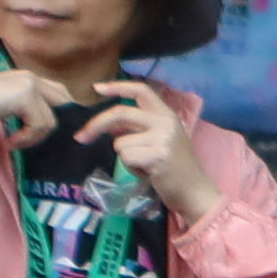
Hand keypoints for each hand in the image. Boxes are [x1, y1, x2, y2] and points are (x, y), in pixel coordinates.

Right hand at [0, 62, 72, 143]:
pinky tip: (9, 140)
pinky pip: (39, 126)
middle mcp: (31, 77)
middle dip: (52, 124)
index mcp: (26, 77)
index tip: (42, 133)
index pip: (60, 94)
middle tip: (31, 139)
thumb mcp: (5, 104)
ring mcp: (29, 84)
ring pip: (51, 120)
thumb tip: (51, 125)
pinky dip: (26, 138)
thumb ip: (26, 107)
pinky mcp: (25, 97)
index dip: (58, 113)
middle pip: (65, 103)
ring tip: (13, 140)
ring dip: (33, 137)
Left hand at [76, 72, 198, 191]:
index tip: (96, 88)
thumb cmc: (174, 167)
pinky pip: (126, 157)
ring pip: (120, 142)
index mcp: (166, 113)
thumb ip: (136, 128)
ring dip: (126, 157)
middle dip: (96, 125)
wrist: (195, 190)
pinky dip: (131, 168)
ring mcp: (163, 137)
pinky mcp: (158, 155)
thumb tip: (108, 126)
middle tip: (81, 137)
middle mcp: (165, 121)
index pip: (140, 90)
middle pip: (120, 113)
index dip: (117, 87)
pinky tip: (148, 173)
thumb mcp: (158, 140)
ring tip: (144, 165)